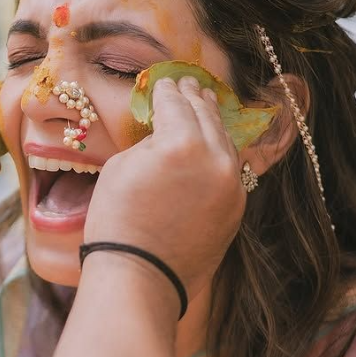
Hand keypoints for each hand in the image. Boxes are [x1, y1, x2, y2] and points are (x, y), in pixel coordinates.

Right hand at [85, 79, 245, 305]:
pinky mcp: (237, 207)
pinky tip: (215, 144)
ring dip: (213, 121)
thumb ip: (150, 142)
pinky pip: (231, 169)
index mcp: (182, 142)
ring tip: (207, 104)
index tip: (166, 81)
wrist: (142, 276)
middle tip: (190, 82)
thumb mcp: (123, 167)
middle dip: (195, 98)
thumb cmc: (118, 221)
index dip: (167, 90)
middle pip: (206, 117)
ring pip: (224, 141)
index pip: (175, 104)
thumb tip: (165, 135)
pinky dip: (221, 152)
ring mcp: (231, 185)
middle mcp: (215, 159)